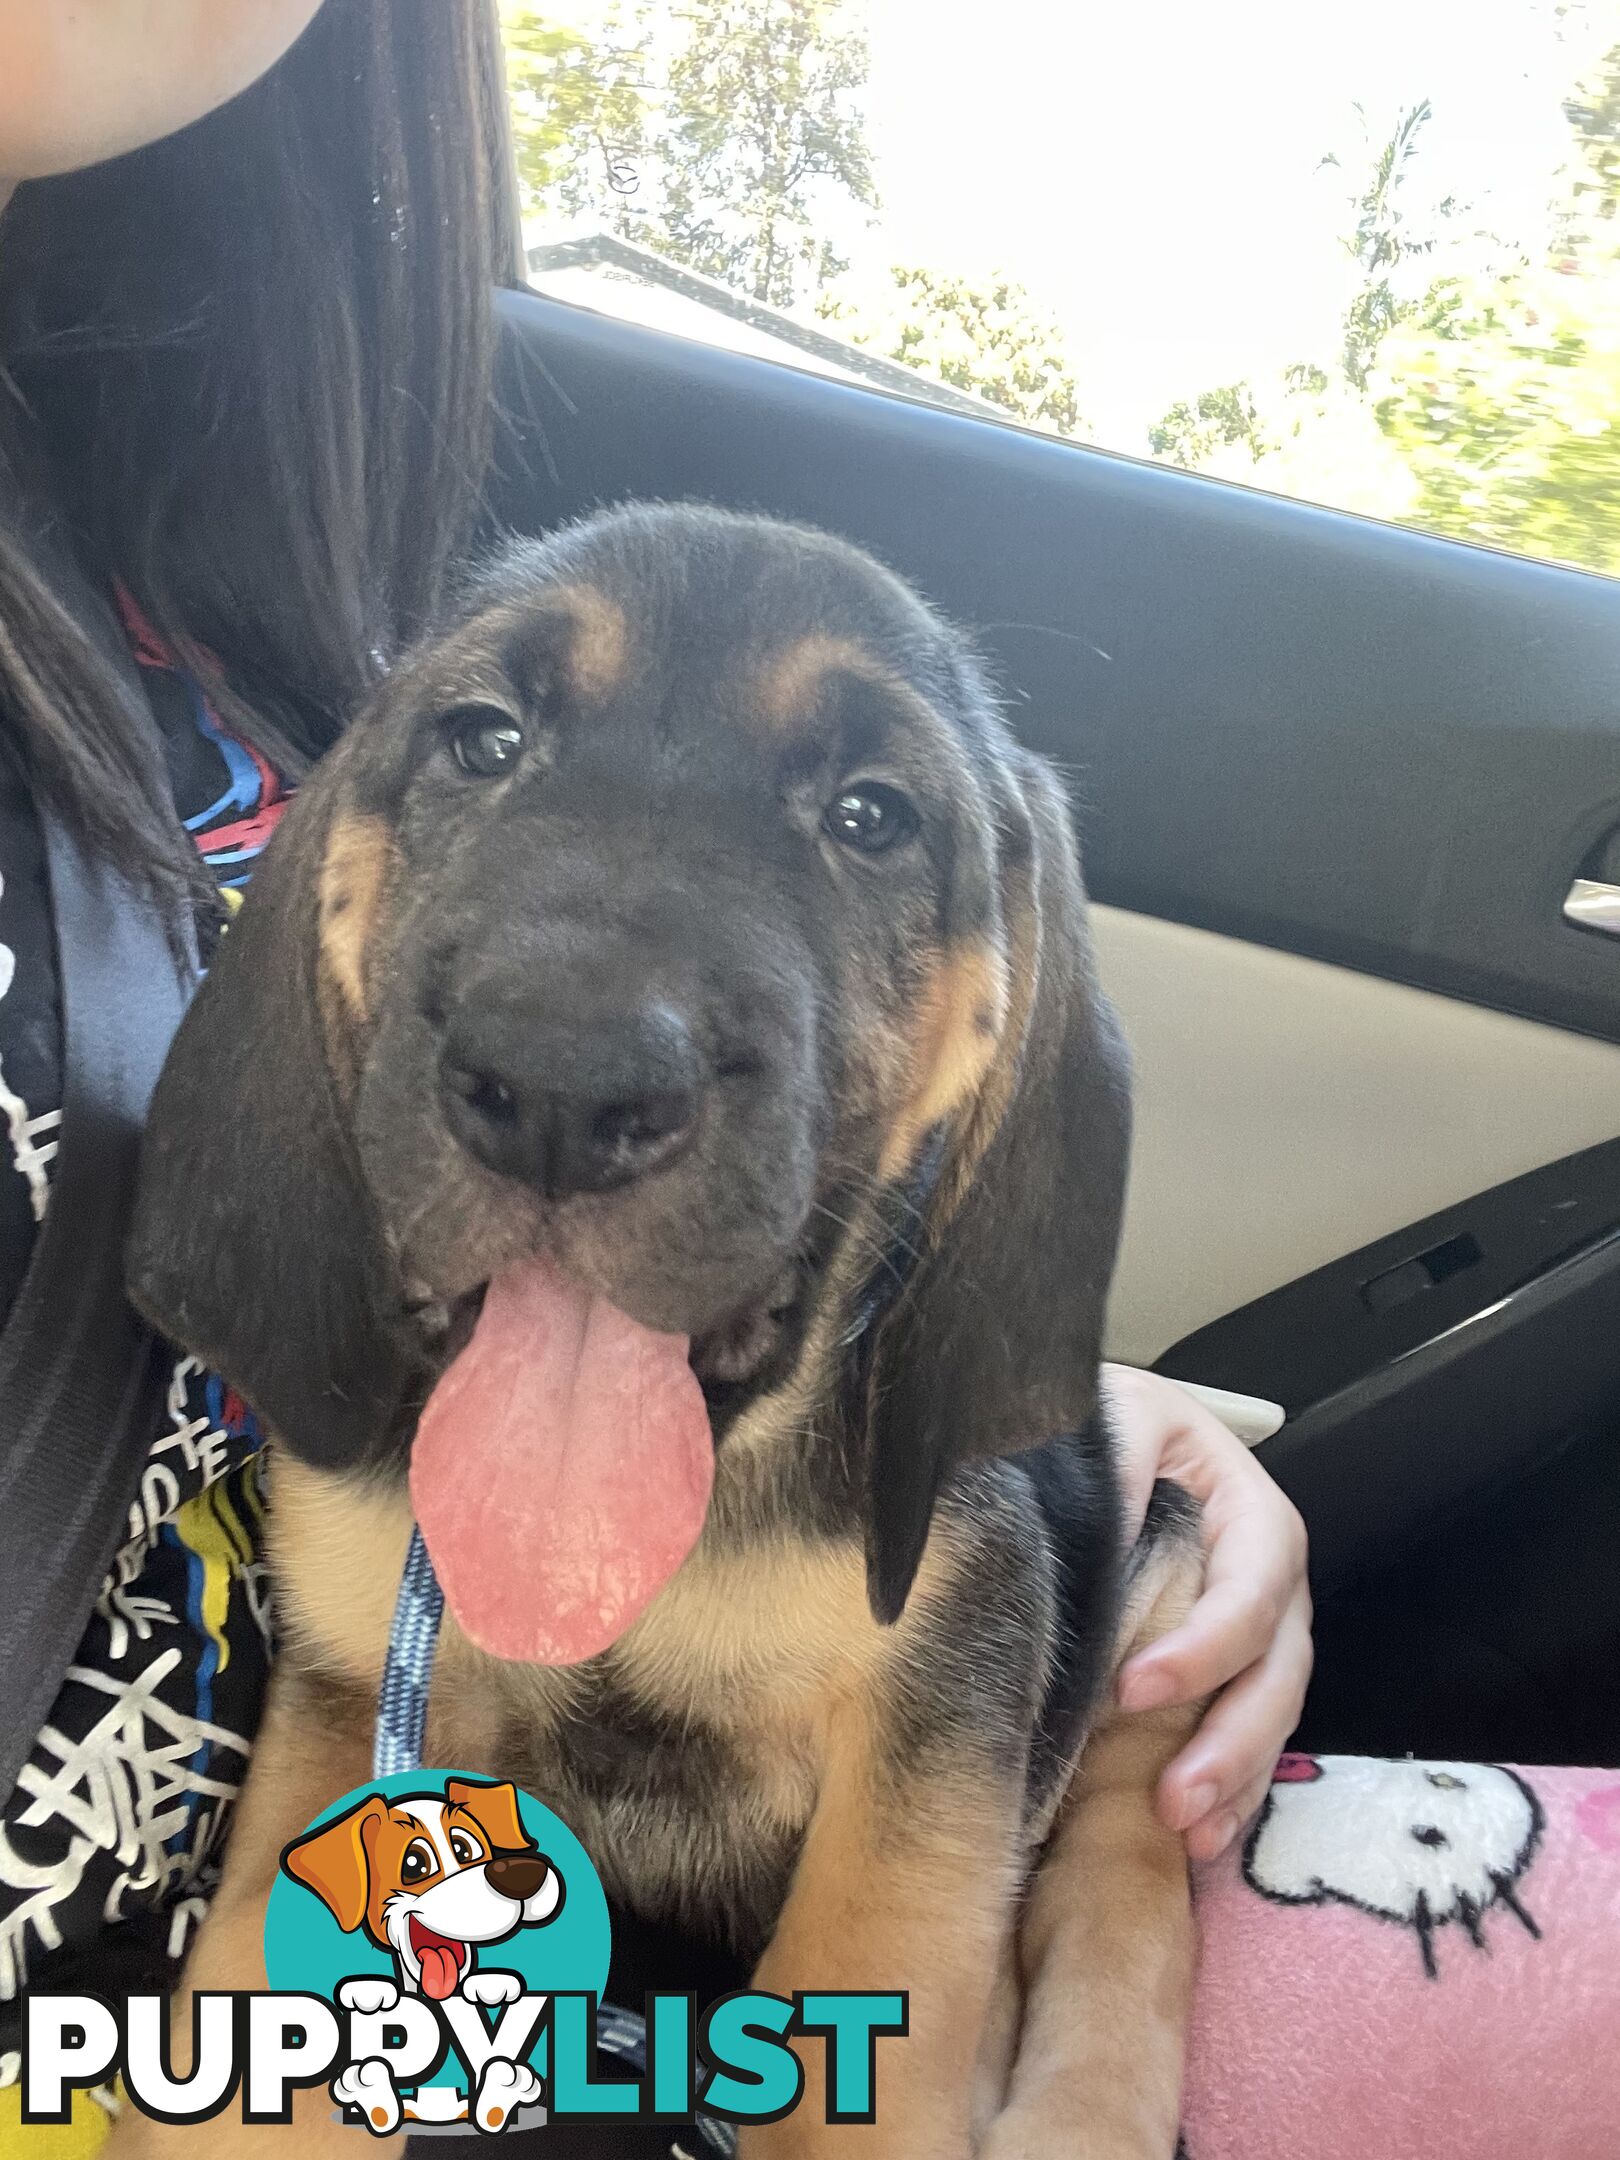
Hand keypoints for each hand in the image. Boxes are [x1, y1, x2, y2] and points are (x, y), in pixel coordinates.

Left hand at [1104, 1363, 1312, 1861]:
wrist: (1091, 1437)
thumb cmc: (1106, 1423)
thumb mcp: (1116, 1416)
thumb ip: (1120, 1465)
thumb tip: (1113, 1533)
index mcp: (1250, 1512)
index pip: (1251, 1586)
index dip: (1205, 1645)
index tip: (1133, 1688)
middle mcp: (1267, 1581)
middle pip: (1277, 1668)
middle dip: (1232, 1741)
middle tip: (1174, 1798)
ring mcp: (1254, 1636)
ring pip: (1270, 1716)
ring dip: (1235, 1783)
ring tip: (1187, 1835)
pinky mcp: (1225, 1676)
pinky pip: (1246, 1743)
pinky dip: (1229, 1796)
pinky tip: (1197, 1843)